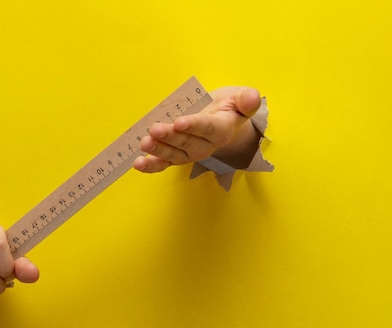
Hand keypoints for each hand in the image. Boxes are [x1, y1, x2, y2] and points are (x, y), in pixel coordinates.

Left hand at [133, 86, 262, 172]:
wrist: (223, 119)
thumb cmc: (229, 106)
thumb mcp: (240, 98)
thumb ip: (247, 100)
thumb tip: (252, 98)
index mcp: (222, 128)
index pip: (208, 128)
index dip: (194, 126)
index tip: (179, 122)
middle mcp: (206, 145)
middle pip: (188, 143)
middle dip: (170, 138)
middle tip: (155, 130)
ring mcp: (190, 153)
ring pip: (175, 155)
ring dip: (158, 151)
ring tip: (144, 143)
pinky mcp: (177, 156)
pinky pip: (165, 164)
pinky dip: (151, 166)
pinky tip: (138, 164)